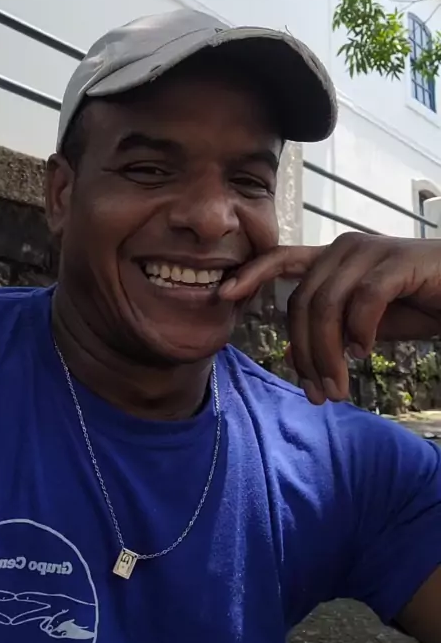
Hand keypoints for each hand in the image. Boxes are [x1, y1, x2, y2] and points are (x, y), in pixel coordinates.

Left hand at [220, 233, 440, 403]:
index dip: (250, 274)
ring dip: (327, 355)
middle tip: (319, 394)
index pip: (281, 258)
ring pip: (326, 306)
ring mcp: (371, 250)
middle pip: (301, 303)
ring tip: (340, 387)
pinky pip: (362, 300)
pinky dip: (359, 332)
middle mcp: (345, 248)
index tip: (223, 296)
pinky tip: (366, 352)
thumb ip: (331, 333)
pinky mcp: (397, 261)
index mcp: (333, 258)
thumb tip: (290, 356)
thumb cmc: (419, 304)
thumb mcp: (366, 325)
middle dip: (304, 355)